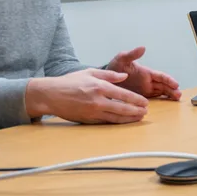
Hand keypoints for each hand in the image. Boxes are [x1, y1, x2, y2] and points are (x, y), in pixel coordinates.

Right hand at [25, 69, 149, 123]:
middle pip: (122, 108)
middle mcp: (97, 100)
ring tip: (139, 118)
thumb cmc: (70, 82)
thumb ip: (109, 75)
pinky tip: (124, 122)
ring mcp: (92, 112)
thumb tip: (125, 77)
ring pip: (115, 118)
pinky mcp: (87, 120)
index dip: (136, 100)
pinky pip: (105, 122)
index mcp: (99, 87)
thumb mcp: (90, 72)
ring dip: (129, 119)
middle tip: (146, 112)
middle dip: (136, 111)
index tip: (145, 102)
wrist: (50, 95)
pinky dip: (116, 122)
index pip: (123, 95)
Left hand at [106, 47, 181, 100]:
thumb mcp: (122, 58)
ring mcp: (145, 88)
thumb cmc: (115, 66)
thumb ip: (132, 54)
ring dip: (169, 95)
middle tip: (179, 95)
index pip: (160, 76)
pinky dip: (161, 100)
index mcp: (146, 72)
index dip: (169, 80)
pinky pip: (153, 98)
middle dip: (172, 89)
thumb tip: (143, 47)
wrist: (105, 78)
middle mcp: (148, 81)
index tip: (176, 84)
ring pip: (161, 92)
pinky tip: (166, 104)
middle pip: (163, 85)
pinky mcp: (141, 95)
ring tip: (176, 99)